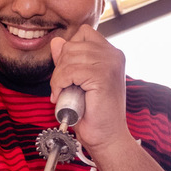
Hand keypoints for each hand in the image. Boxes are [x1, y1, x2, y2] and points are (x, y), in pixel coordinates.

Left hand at [49, 25, 130, 153]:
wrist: (107, 137)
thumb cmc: (94, 114)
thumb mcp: (77, 81)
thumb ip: (68, 60)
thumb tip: (57, 42)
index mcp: (111, 53)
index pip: (83, 33)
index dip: (68, 50)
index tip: (66, 74)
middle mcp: (113, 54)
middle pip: (72, 44)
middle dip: (60, 65)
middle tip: (61, 87)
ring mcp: (110, 63)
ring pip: (69, 56)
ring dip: (58, 76)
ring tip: (61, 93)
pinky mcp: (102, 76)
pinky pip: (70, 71)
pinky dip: (60, 83)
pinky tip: (61, 95)